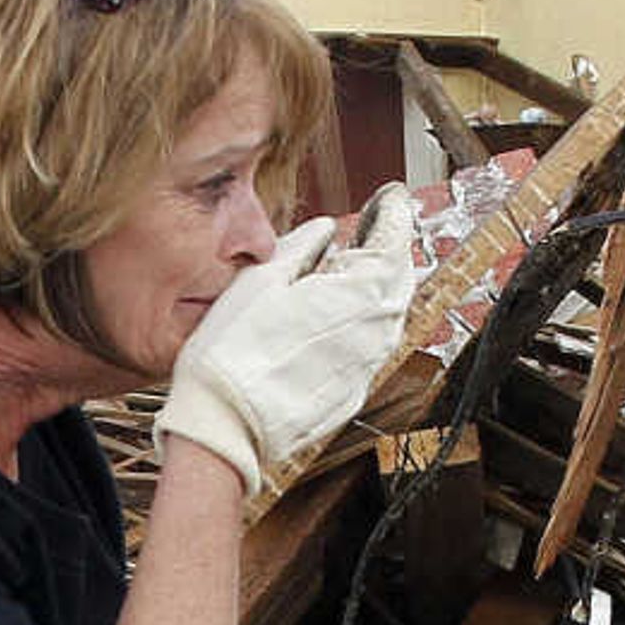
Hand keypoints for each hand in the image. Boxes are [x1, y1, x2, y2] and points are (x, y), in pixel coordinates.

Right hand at [151, 189, 425, 510]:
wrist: (224, 426)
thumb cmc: (232, 353)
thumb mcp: (260, 280)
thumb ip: (302, 246)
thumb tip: (325, 230)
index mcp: (358, 293)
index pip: (395, 239)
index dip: (394, 212)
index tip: (390, 198)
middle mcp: (376, 330)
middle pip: (400, 277)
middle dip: (390, 248)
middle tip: (371, 230)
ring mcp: (369, 365)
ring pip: (389, 314)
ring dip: (377, 288)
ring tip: (350, 273)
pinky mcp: (354, 392)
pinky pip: (370, 347)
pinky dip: (362, 325)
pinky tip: (334, 320)